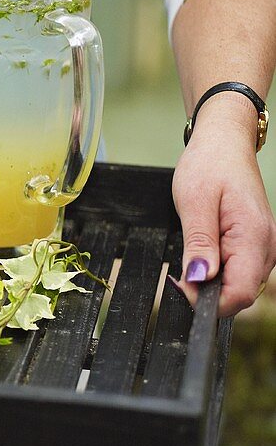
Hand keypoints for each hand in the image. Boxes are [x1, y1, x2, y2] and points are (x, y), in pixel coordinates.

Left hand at [172, 99, 275, 315]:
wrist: (223, 144)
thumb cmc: (208, 166)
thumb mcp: (193, 202)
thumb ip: (198, 243)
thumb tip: (198, 279)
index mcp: (253, 238)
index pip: (240, 293)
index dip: (209, 301)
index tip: (182, 288)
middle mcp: (266, 247)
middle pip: (241, 294)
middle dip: (208, 293)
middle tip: (179, 273)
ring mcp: (263, 247)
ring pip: (239, 286)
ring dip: (212, 283)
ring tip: (191, 259)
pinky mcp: (255, 246)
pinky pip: (239, 272)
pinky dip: (218, 272)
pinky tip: (203, 256)